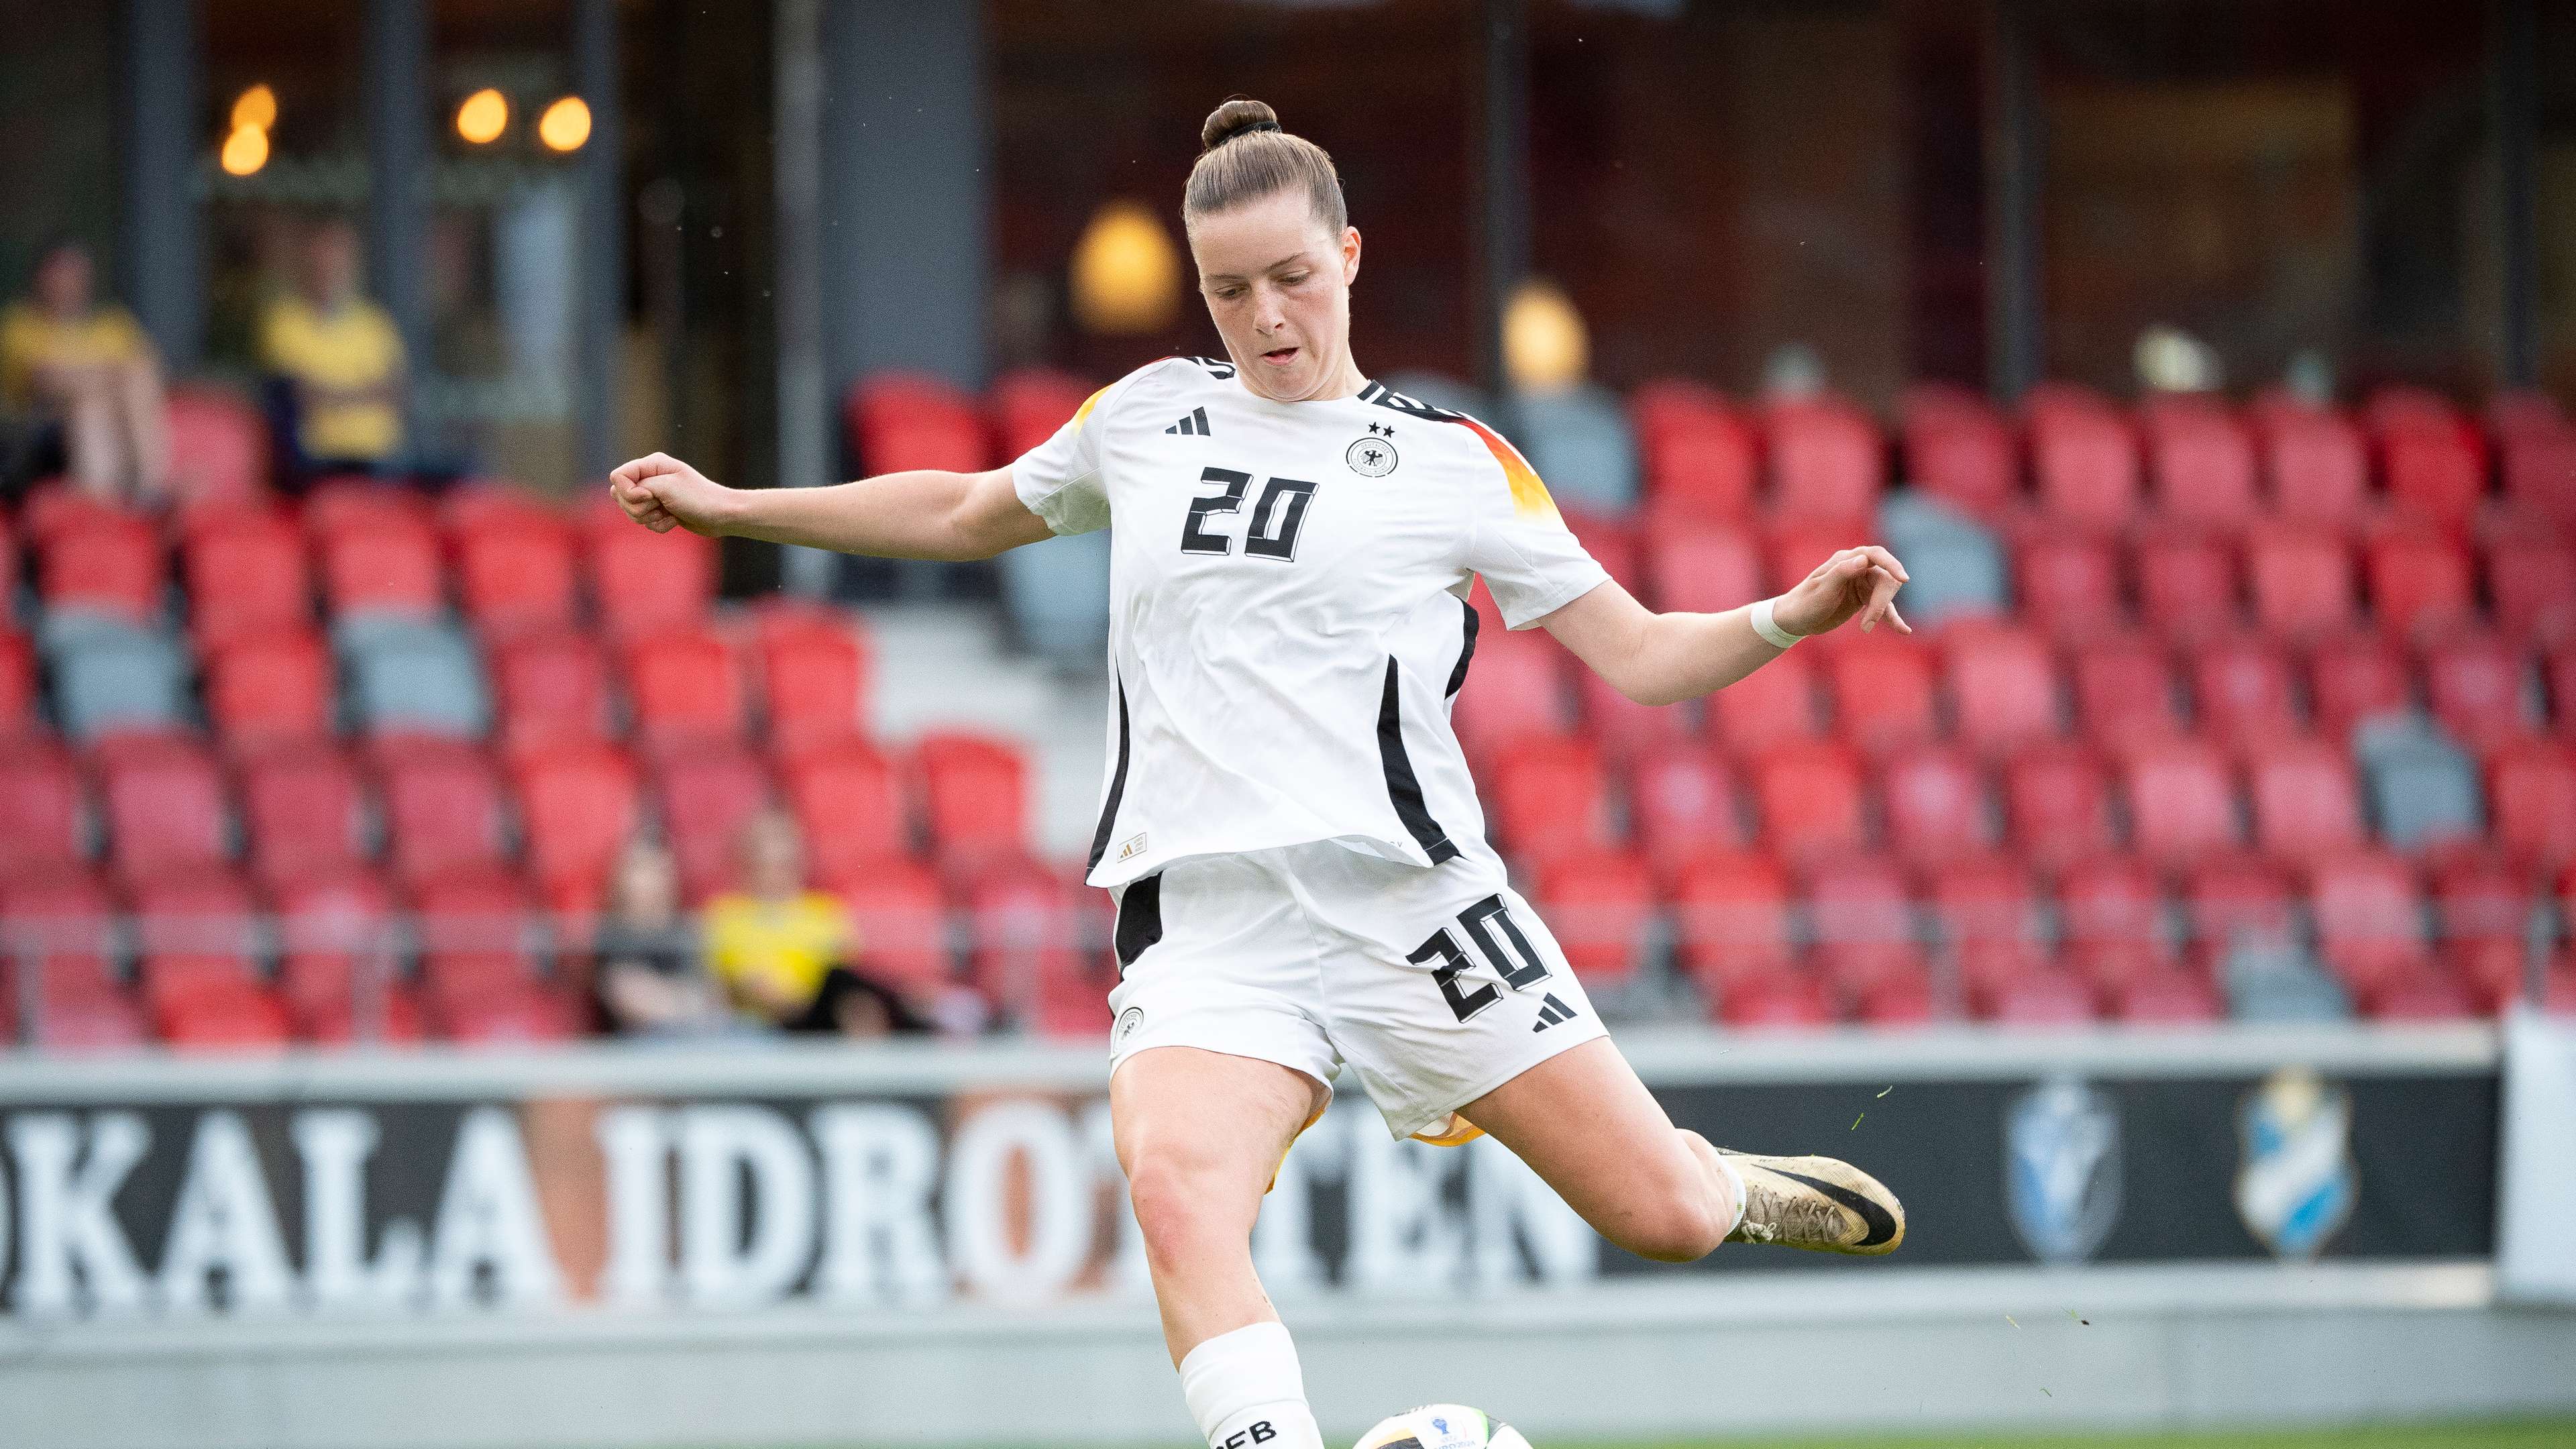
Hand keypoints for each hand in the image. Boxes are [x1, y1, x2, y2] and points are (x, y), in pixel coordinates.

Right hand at [609, 452, 733, 537]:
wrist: (721, 516)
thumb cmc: (697, 498)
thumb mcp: (666, 487)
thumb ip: (637, 486)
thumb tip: (618, 490)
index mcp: (652, 464)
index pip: (618, 476)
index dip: (627, 491)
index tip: (649, 496)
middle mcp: (651, 478)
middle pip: (620, 496)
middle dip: (637, 508)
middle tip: (660, 504)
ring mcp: (655, 495)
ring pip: (631, 512)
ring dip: (649, 518)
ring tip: (669, 512)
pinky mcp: (660, 511)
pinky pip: (645, 523)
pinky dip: (659, 525)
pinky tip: (675, 520)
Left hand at [1774, 545, 1910, 637]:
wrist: (1795, 620)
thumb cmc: (1804, 603)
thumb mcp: (1822, 590)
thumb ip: (1842, 573)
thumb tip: (1863, 560)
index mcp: (1845, 560)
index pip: (1876, 555)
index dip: (1892, 565)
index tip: (1903, 580)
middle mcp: (1857, 568)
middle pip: (1885, 578)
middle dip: (1881, 600)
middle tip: (1867, 622)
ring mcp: (1862, 583)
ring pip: (1885, 593)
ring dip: (1882, 611)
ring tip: (1864, 628)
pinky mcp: (1864, 598)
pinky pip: (1884, 606)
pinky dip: (1893, 618)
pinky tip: (1904, 630)